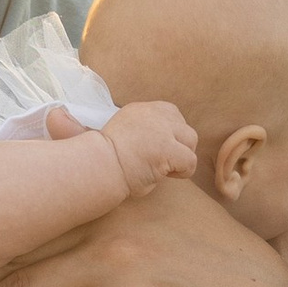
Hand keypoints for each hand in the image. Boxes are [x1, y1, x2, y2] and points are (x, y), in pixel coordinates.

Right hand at [86, 98, 200, 198]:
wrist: (97, 168)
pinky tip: (163, 176)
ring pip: (191, 140)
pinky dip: (181, 172)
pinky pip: (190, 160)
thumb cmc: (105, 161)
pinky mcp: (168, 148)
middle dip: (178, 145)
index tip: (154, 150)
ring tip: (164, 169)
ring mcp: (162, 129)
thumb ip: (144, 133)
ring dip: (182, 156)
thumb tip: (164, 147)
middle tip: (161, 162)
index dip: (168, 135)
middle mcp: (153, 113)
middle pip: (183, 126)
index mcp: (140, 110)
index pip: (170, 114)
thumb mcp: (124, 135)